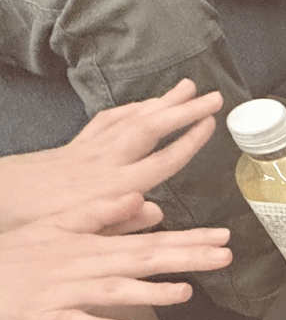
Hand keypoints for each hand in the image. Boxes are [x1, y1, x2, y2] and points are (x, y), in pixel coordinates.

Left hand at [0, 80, 222, 232]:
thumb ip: (122, 221)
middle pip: (150, 128)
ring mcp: (90, 148)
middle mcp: (105, 160)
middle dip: (182, 110)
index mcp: (113, 186)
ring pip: (130, 118)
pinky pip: (107, 120)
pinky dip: (129, 109)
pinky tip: (143, 105)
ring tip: (186, 88)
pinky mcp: (76, 145)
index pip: (161, 160)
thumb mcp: (84, 231)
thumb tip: (158, 209)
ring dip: (160, 102)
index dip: (188, 141)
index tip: (209, 123)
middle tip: (212, 95)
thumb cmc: (39, 221)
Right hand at [0, 194, 230, 319]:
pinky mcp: (51, 318)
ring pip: (114, 291)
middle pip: (142, 261)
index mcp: (92, 245)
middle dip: (184, 258)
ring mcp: (68, 293)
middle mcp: (85, 267)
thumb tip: (147, 204)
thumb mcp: (59, 224)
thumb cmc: (23, 253)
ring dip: (149, 292)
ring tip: (184, 291)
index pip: (150, 241)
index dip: (187, 239)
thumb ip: (104, 215)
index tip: (221, 237)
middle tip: (224, 255)